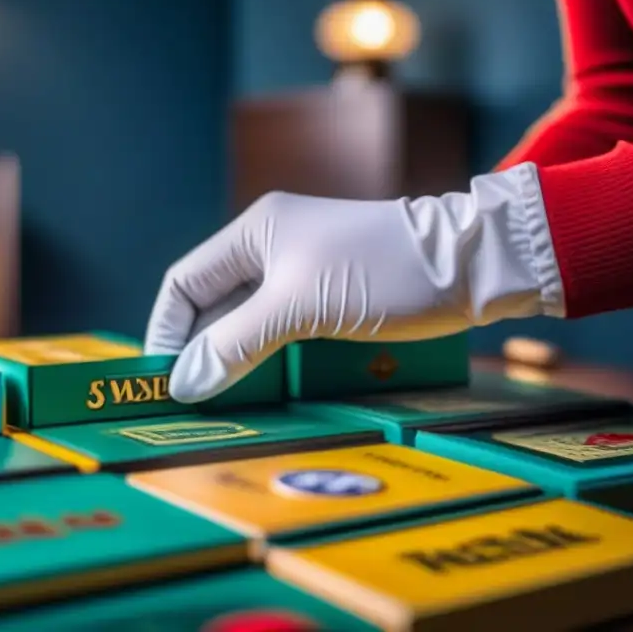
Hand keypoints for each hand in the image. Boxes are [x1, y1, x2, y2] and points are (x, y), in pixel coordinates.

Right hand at [144, 164, 562, 402]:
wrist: (470, 265)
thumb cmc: (379, 272)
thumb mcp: (300, 307)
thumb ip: (237, 342)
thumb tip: (185, 382)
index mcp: (253, 232)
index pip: (184, 282)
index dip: (166, 330)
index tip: (163, 378)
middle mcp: (268, 246)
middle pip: (212, 303)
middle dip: (198, 349)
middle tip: (188, 400)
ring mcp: (299, 271)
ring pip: (244, 320)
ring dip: (231, 357)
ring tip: (220, 400)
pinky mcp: (326, 295)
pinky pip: (277, 328)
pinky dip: (264, 356)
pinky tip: (260, 386)